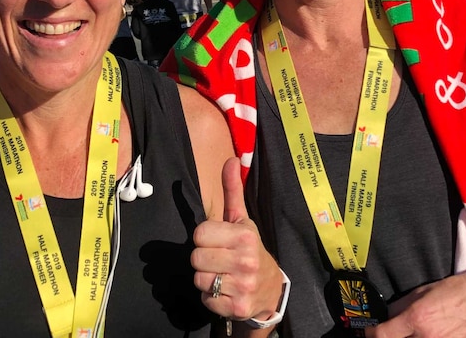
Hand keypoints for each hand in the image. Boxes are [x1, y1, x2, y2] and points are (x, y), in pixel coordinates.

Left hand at [191, 158, 283, 321]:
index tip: (219, 241)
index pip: (200, 234)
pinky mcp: (238, 307)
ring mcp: (244, 285)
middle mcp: (246, 260)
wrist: (270, 289)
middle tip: (220, 259)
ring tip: (223, 275)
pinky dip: (211, 297)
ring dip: (206, 279)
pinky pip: (206, 299)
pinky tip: (226, 291)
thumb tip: (232, 159)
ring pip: (199, 279)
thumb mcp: (242, 220)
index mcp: (245, 235)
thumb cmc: (249, 249)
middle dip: (204, 259)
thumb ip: (233, 190)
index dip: (205, 238)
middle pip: (196, 257)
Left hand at [368, 266, 465, 337]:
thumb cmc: (456, 289)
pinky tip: (425, 334)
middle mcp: (428, 337)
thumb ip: (401, 306)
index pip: (382, 335)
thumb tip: (385, 317)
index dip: (370, 334)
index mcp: (417, 318)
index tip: (369, 331)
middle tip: (388, 333)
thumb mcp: (422, 291)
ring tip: (409, 332)